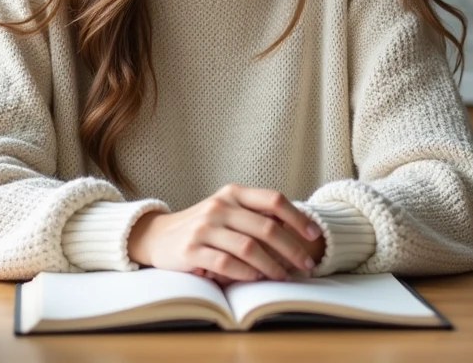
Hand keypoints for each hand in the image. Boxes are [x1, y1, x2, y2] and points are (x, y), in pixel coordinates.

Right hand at [127, 184, 321, 282]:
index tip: (314, 235)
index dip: (298, 217)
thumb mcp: (228, 211)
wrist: (158, 236)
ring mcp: (204, 227)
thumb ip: (256, 215)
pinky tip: (256, 278)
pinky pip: (225, 263)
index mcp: (233, 193)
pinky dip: (245, 273)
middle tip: (306, 266)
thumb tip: (296, 232)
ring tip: (283, 277)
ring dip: (272, 266)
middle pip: (266, 227)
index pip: (273, 200)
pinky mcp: (191, 250)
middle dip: (291, 249)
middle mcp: (219, 206)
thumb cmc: (204, 226)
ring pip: (248, 247)